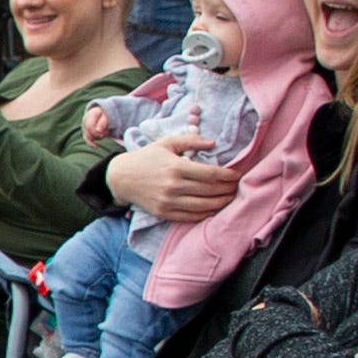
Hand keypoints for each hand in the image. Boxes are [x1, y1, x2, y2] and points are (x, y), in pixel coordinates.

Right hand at [109, 144, 243, 221]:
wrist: (120, 178)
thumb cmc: (146, 158)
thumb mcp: (167, 143)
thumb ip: (191, 140)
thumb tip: (213, 143)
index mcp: (175, 167)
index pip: (210, 174)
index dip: (227, 175)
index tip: (237, 174)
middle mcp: (173, 186)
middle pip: (210, 191)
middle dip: (227, 189)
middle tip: (237, 186)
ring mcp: (168, 202)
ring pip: (203, 206)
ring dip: (220, 203)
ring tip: (230, 198)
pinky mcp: (163, 213)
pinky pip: (190, 217)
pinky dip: (205, 214)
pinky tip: (214, 209)